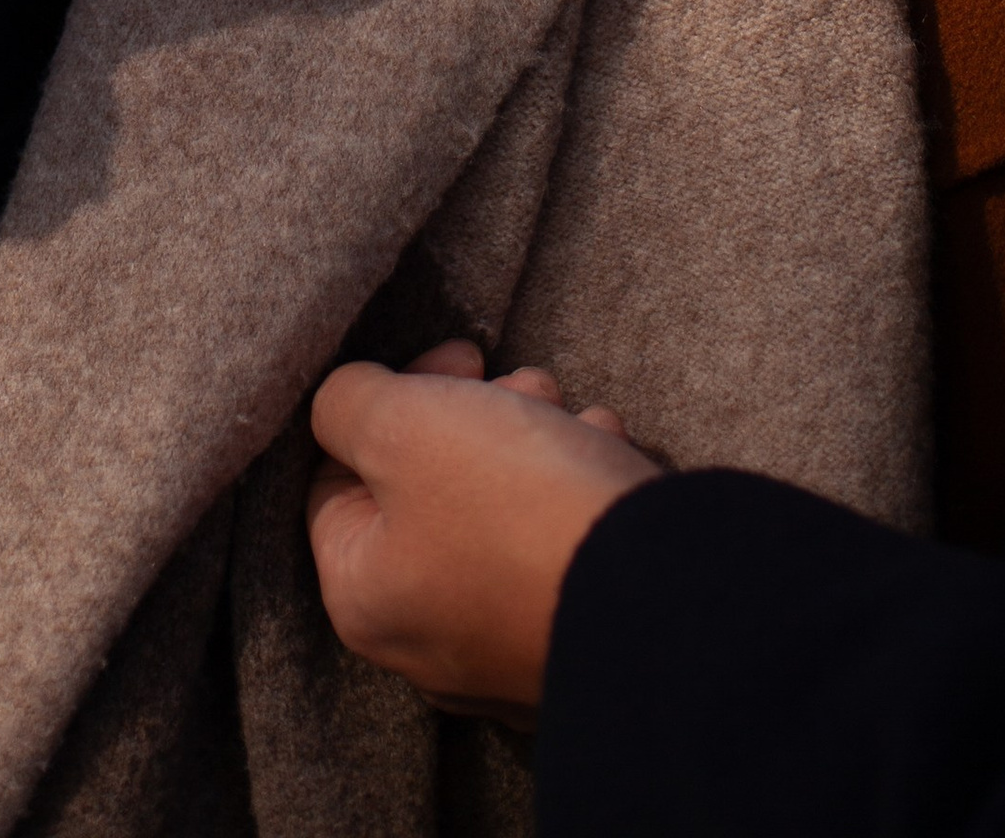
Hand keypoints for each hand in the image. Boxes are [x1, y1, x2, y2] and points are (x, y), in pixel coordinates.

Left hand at [307, 342, 660, 717]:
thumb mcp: (404, 425)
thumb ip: (347, 403)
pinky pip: (557, 546)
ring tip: (574, 419)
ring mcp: (507, 645)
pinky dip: (577, 490)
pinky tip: (605, 454)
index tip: (458, 359)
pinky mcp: (576, 634)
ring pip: (498, 509)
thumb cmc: (515, 507)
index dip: (391, 399)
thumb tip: (343, 404)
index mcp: (367, 601)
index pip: (339, 478)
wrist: (665, 591)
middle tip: (523, 387)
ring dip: (535, 439)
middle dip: (475, 413)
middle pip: (426, 488)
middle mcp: (428, 641)